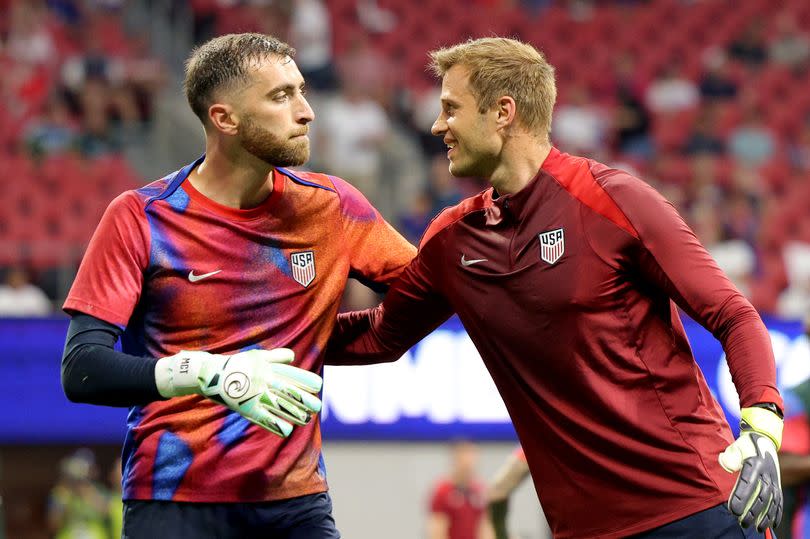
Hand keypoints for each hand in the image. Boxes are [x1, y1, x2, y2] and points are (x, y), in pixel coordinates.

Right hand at [155, 348, 322, 437]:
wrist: (210, 374)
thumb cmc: (238, 364)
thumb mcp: (257, 355)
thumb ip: (277, 356)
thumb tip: (293, 357)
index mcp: (267, 367)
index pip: (291, 374)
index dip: (306, 380)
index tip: (318, 386)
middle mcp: (263, 380)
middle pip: (288, 391)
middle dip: (305, 400)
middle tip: (317, 407)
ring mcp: (254, 394)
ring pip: (279, 406)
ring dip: (294, 414)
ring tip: (306, 420)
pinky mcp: (245, 408)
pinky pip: (263, 418)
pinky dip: (276, 424)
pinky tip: (288, 430)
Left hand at [719, 405, 782, 531]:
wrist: (764, 439)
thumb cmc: (744, 445)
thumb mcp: (734, 447)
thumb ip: (729, 458)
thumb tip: (726, 465)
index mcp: (755, 463)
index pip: (747, 483)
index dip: (741, 497)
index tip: (733, 510)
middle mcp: (767, 472)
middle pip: (761, 495)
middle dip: (752, 511)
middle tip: (742, 522)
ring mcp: (774, 479)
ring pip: (771, 501)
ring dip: (765, 516)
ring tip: (757, 528)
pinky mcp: (778, 483)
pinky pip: (779, 500)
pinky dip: (777, 513)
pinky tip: (772, 524)